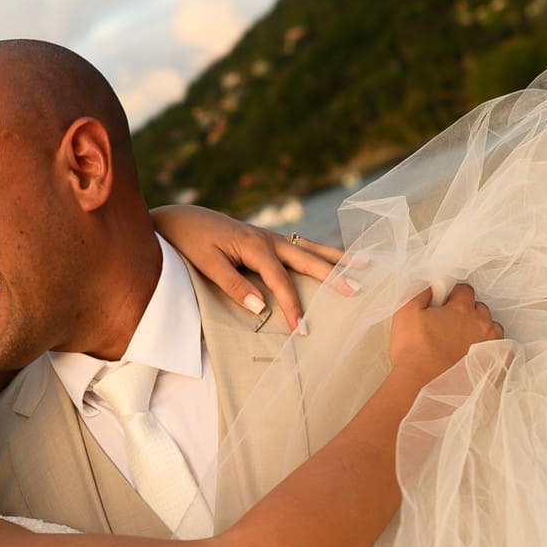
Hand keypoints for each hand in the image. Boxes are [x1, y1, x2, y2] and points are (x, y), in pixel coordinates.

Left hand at [151, 203, 354, 330]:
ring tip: (365, 263)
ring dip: (337, 257)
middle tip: (358, 291)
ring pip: (310, 248)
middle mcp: (268, 239)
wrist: (180, 216)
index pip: (281, 282)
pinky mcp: (267, 238)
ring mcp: (270, 237)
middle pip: (308, 259)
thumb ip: (233, 285)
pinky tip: (334, 258)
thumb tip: (260, 308)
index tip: (301, 329)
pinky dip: (321, 252)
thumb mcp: (206, 264)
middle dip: (334, 276)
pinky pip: (301, 247)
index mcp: (255, 246)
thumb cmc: (190, 241)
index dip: (292, 306)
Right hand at [389, 283, 503, 381]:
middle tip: (451, 329)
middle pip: (480, 309)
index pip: (464, 290)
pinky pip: (504, 354)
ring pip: (493, 330)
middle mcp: (481, 324)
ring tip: (464, 346)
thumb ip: (420, 291)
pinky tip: (480, 359)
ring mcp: (491, 346)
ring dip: (482, 333)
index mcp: (462, 309)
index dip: (453, 297)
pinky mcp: (496, 367)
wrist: (420, 388)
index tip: (444, 307)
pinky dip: (495, 353)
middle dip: (469, 315)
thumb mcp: (406, 312)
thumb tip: (431, 284)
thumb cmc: (412, 352)